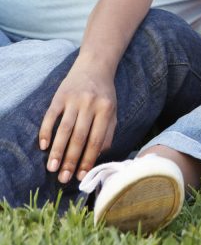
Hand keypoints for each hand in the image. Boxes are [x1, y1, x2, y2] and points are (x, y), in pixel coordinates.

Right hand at [38, 60, 116, 182]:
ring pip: (64, 129)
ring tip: (52, 168)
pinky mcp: (59, 96)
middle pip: (80, 137)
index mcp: (106, 110)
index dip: (88, 160)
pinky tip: (44, 146)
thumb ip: (109, 132)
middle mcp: (90, 105)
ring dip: (58, 150)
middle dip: (71, 160)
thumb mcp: (113, 111)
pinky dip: (46, 131)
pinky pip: (51, 115)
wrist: (94, 66)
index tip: (81, 176)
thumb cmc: (105, 94)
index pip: (96, 140)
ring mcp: (74, 99)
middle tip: (63, 179)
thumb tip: (99, 156)